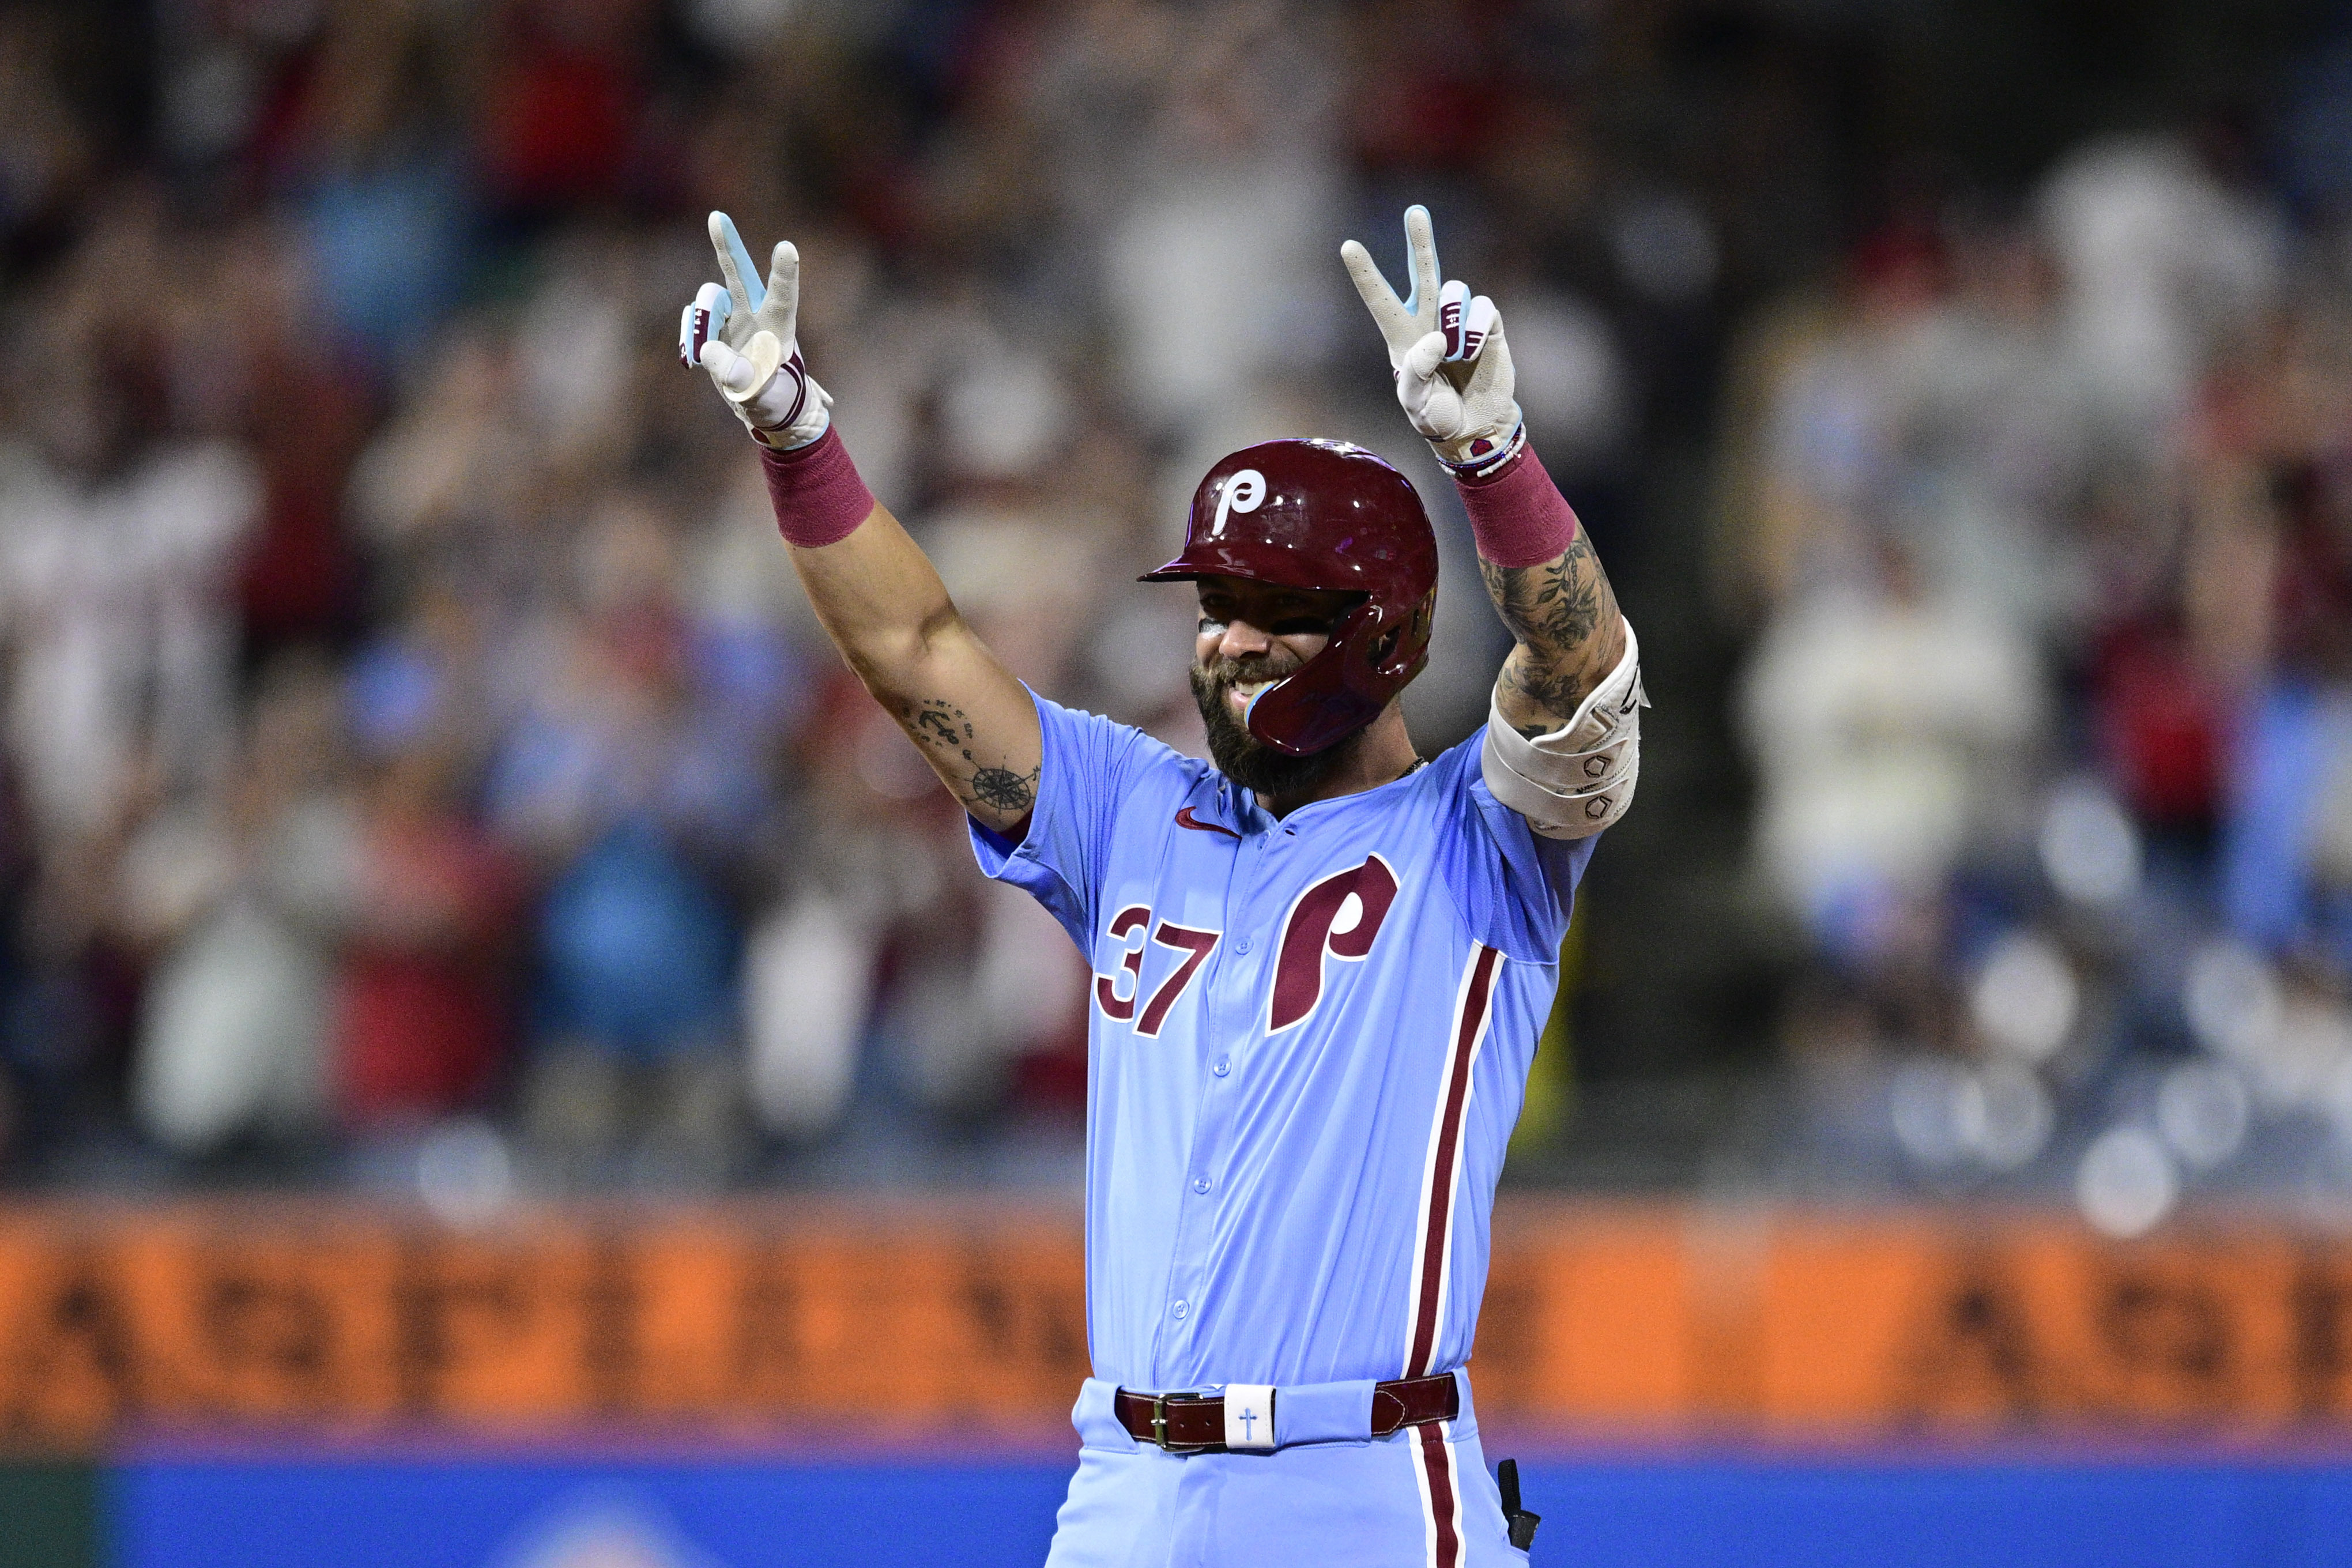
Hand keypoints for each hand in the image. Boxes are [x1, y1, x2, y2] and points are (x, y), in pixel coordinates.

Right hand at [679, 212, 832, 449]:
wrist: (763, 405)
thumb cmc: (773, 400)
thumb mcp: (759, 396)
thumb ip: (739, 376)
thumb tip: (709, 350)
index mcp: (778, 330)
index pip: (784, 298)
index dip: (784, 274)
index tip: (786, 247)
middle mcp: (756, 316)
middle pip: (741, 275)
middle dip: (728, 247)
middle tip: (717, 217)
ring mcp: (734, 318)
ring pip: (708, 299)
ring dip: (701, 323)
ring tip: (701, 358)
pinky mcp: (715, 325)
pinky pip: (692, 318)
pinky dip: (690, 335)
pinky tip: (696, 359)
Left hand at [1340, 205, 1522, 475]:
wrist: (1476, 428)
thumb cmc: (1437, 416)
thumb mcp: (1416, 405)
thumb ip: (1416, 373)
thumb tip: (1435, 338)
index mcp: (1402, 337)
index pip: (1380, 300)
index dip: (1366, 274)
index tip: (1348, 246)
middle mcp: (1429, 320)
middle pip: (1423, 271)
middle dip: (1420, 241)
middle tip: (1414, 212)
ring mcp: (1459, 320)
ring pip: (1455, 290)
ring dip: (1453, 319)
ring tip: (1456, 353)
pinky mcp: (1488, 325)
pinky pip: (1484, 306)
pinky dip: (1476, 326)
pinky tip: (1474, 349)